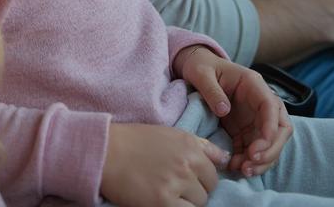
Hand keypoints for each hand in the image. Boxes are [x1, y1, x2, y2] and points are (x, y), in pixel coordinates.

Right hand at [101, 122, 230, 206]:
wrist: (107, 151)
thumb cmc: (137, 141)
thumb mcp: (171, 135)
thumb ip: (201, 146)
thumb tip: (226, 159)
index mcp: (190, 145)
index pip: (213, 174)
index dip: (200, 179)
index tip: (184, 177)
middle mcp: (187, 163)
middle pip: (208, 191)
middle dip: (195, 191)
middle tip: (173, 186)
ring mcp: (176, 184)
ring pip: (199, 204)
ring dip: (186, 203)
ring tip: (166, 192)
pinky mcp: (163, 203)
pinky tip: (163, 201)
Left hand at [177, 46, 292, 176]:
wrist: (197, 69)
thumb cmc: (201, 67)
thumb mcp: (201, 73)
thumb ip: (211, 90)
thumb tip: (224, 110)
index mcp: (253, 84)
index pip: (272, 107)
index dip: (270, 129)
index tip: (256, 149)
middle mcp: (260, 102)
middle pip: (280, 129)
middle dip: (270, 150)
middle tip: (250, 164)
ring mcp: (255, 117)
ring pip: (270, 143)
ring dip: (261, 160)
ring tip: (242, 170)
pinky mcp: (246, 129)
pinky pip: (254, 149)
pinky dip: (248, 161)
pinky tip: (235, 167)